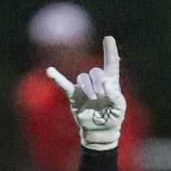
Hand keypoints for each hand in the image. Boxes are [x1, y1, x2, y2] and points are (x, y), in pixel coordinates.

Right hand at [47, 35, 126, 150]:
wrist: (100, 132)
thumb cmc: (112, 118)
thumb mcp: (120, 108)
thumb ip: (116, 96)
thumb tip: (106, 84)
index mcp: (110, 82)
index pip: (111, 64)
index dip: (110, 51)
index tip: (109, 38)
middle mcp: (96, 81)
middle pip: (95, 72)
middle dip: (99, 83)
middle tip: (101, 97)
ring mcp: (84, 87)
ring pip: (83, 78)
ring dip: (89, 88)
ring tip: (93, 99)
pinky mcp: (74, 95)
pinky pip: (64, 84)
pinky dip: (57, 78)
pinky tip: (50, 71)